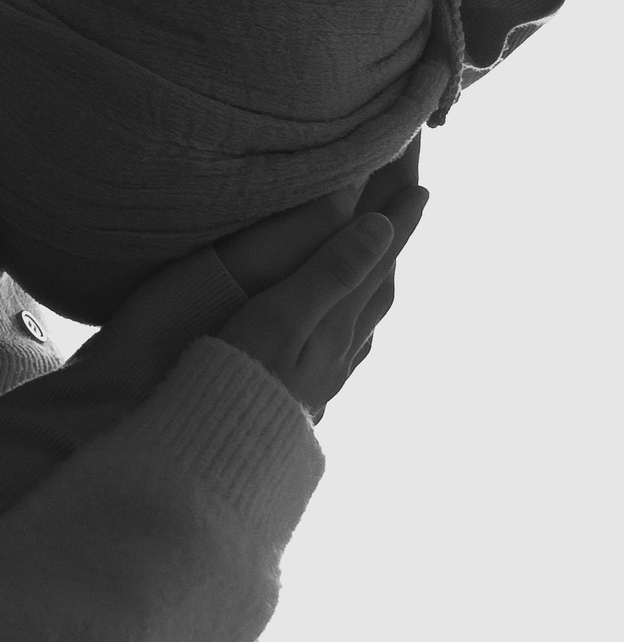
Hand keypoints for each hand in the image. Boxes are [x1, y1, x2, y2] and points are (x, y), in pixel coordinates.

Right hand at [214, 171, 428, 420]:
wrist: (220, 458)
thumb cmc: (239, 380)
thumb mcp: (279, 317)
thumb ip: (328, 272)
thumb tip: (380, 228)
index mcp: (336, 323)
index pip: (374, 258)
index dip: (397, 218)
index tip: (421, 183)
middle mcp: (341, 348)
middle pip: (380, 281)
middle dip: (394, 239)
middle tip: (411, 201)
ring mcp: (327, 375)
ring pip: (367, 316)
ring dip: (378, 277)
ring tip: (384, 256)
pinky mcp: (308, 395)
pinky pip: (349, 343)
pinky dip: (356, 316)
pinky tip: (348, 328)